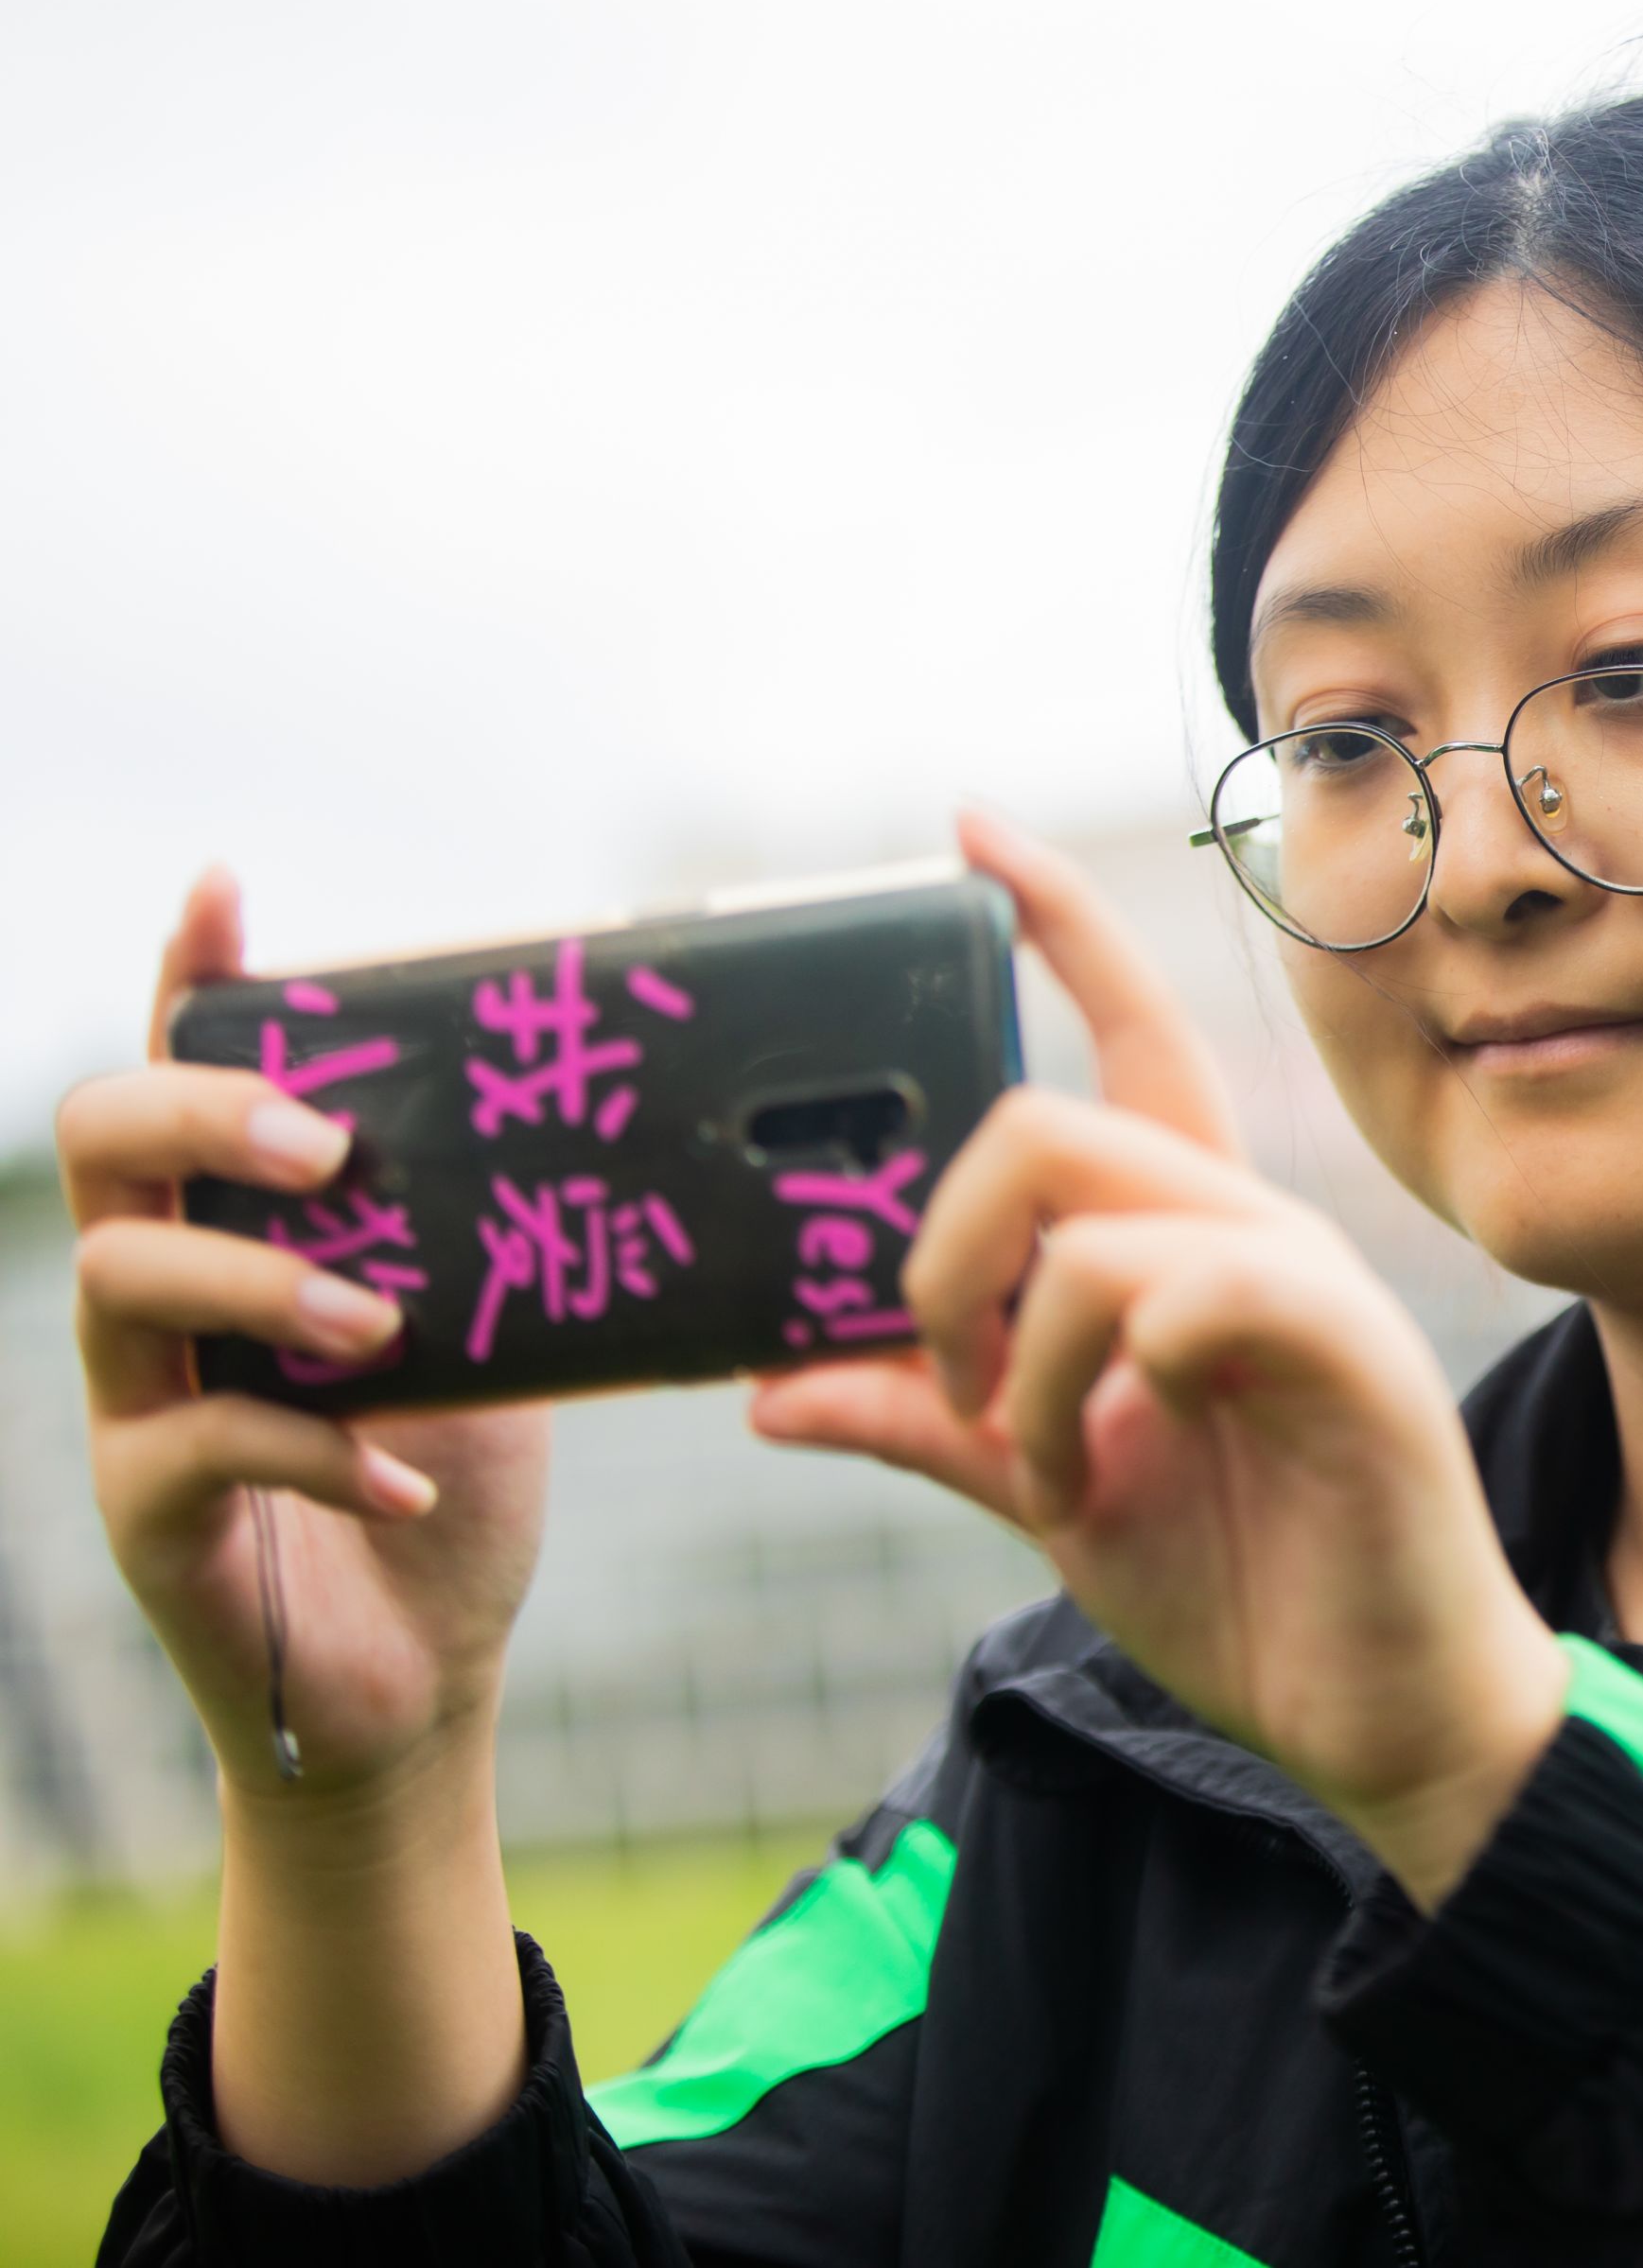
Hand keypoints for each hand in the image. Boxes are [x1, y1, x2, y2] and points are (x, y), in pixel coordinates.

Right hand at [65, 869, 548, 1805]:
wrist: (423, 1673)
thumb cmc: (451, 1481)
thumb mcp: (498, 1330)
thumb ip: (501, 1237)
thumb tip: (618, 1126)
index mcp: (240, 1226)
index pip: (189, 1073)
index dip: (193, 978)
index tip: (224, 890)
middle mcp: (161, 1299)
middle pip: (102, 1146)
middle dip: (203, 1113)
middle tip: (328, 1141)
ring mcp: (135, 1406)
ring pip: (120, 1284)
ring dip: (258, 1283)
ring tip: (377, 1318)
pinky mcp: (149, 1518)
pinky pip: (193, 1453)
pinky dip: (315, 1454)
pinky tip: (405, 1482)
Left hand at [751, 812, 1563, 1904]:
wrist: (1383, 1719)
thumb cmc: (1245, 1588)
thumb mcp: (1051, 1494)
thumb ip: (928, 1422)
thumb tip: (767, 1385)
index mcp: (1189, 1237)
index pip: (1122, 1039)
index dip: (1054, 930)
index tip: (965, 835)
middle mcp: (1251, 1226)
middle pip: (1045, 1120)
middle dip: (937, 1253)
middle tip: (948, 1380)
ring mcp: (1304, 1282)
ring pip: (1090, 1214)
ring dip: (1013, 1352)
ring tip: (1042, 1467)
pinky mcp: (1345, 1352)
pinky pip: (1180, 1297)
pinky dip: (1101, 1386)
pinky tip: (1114, 1472)